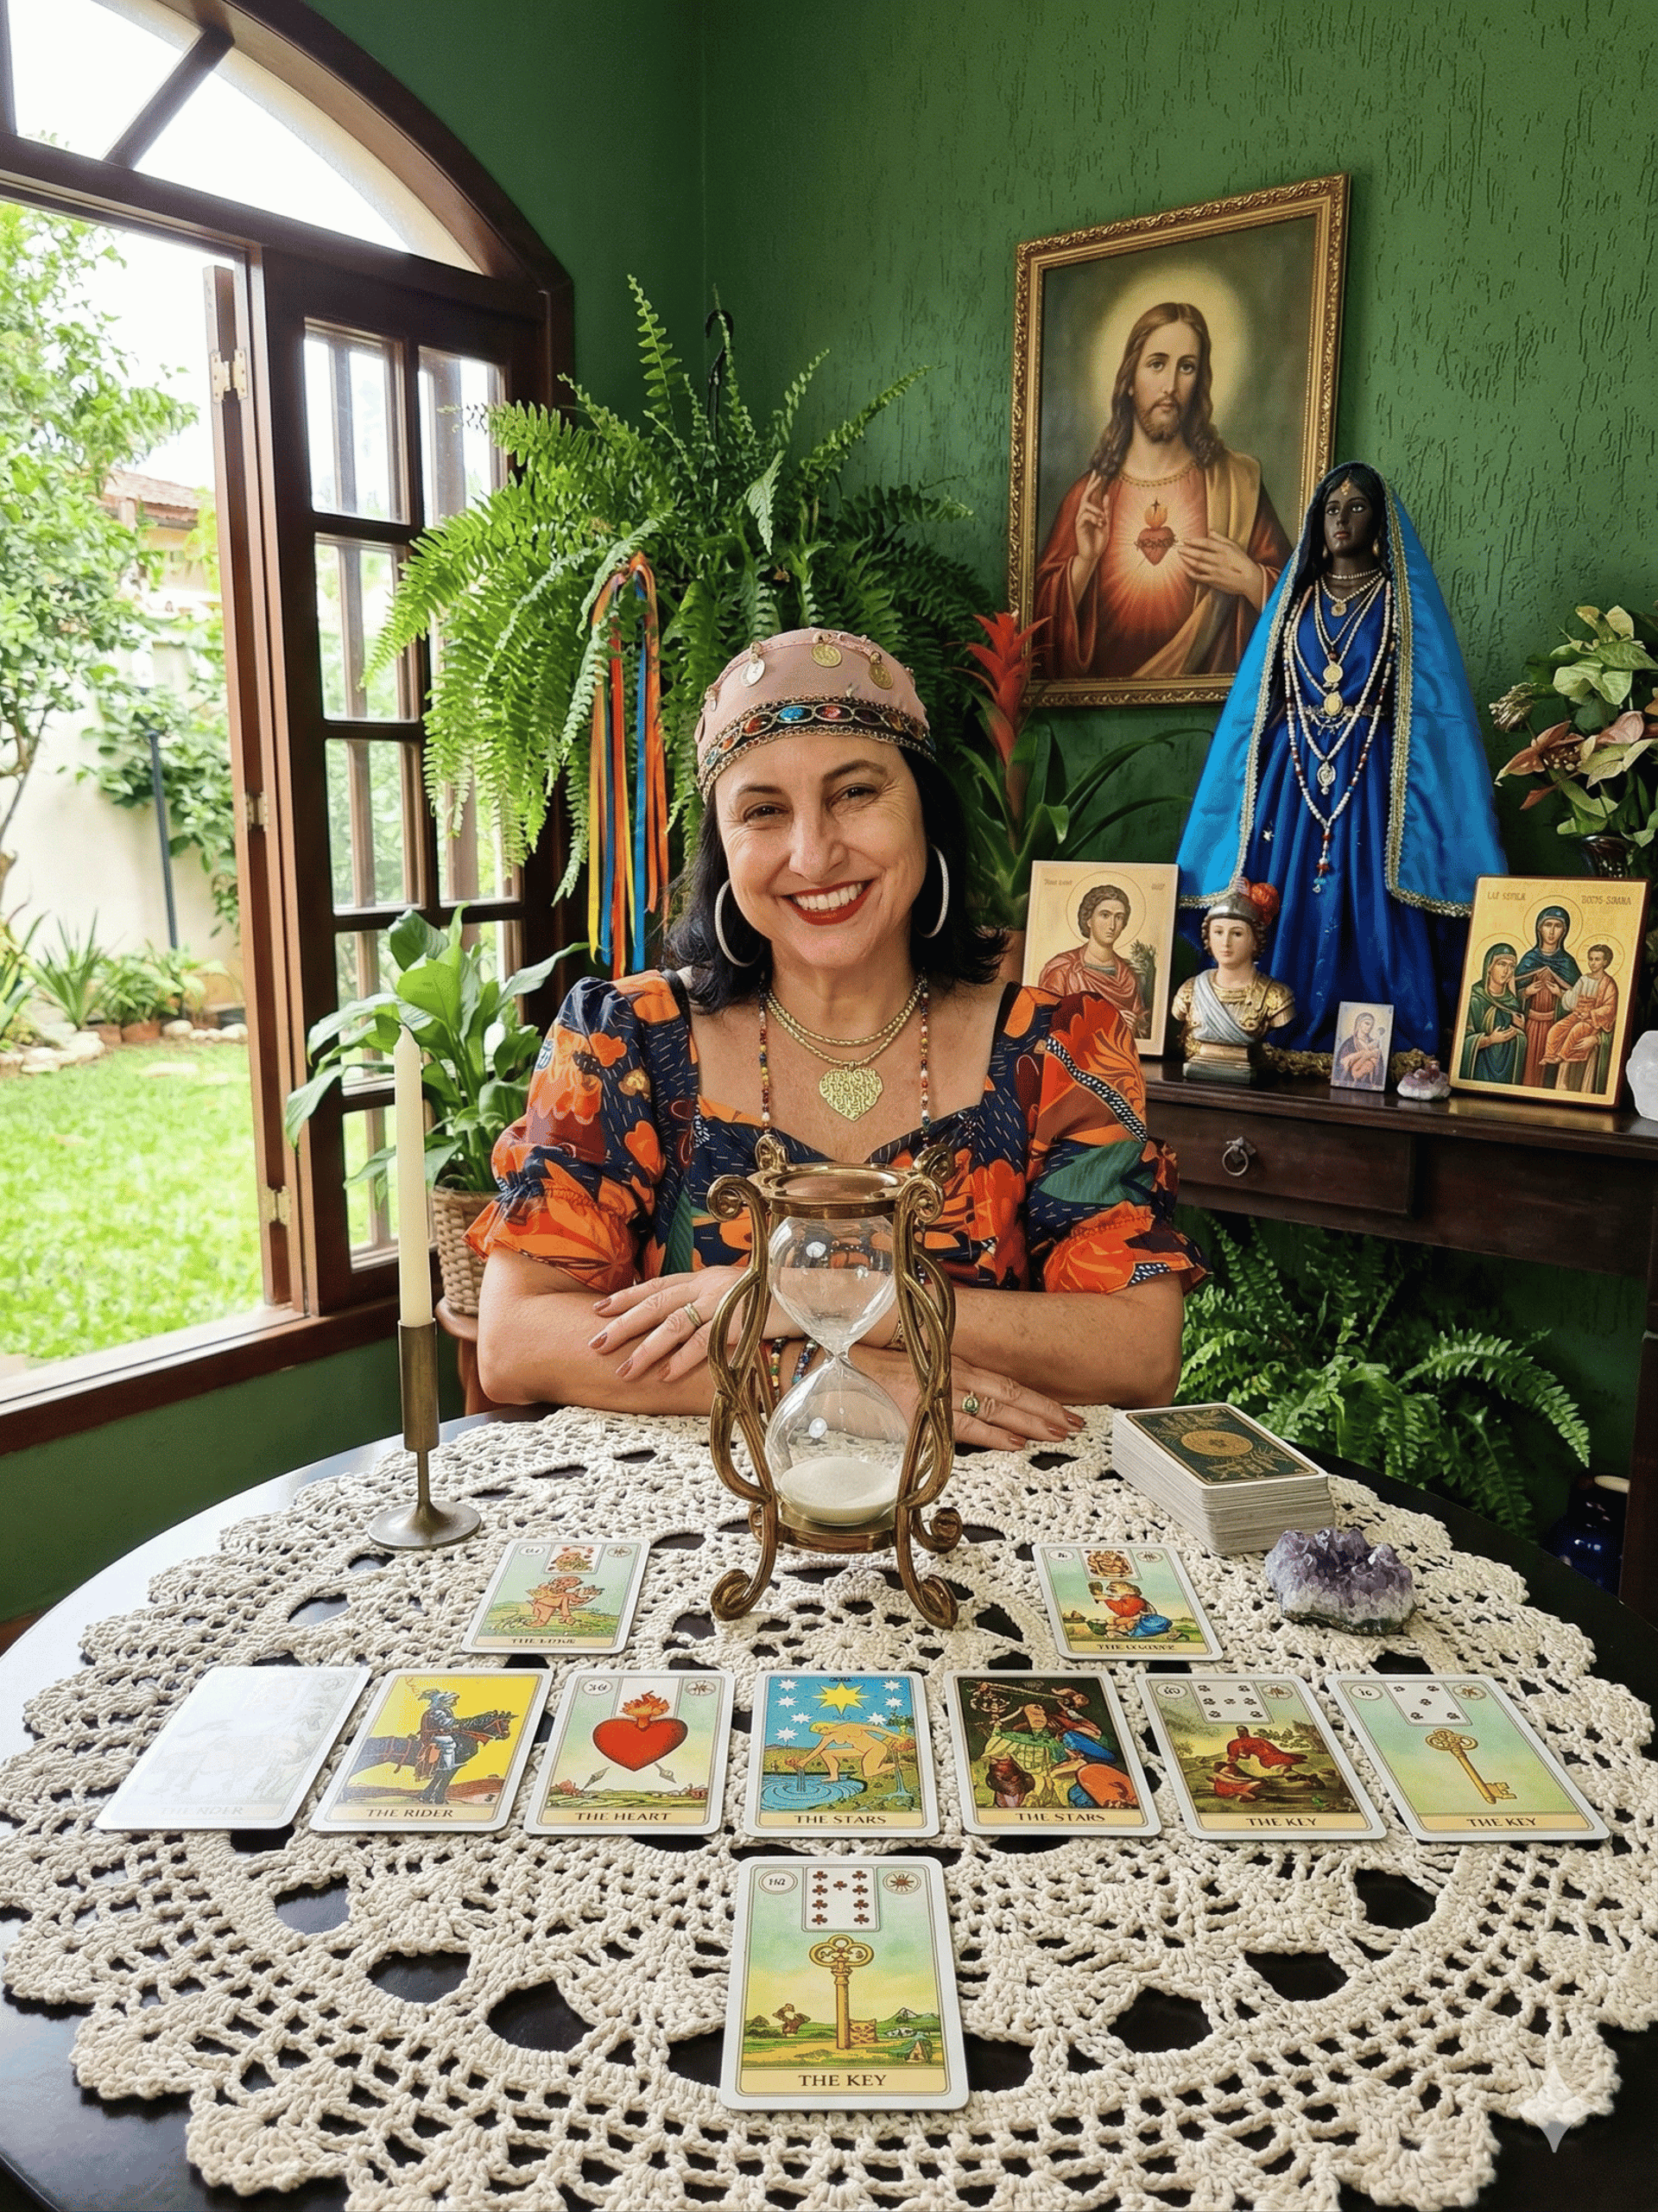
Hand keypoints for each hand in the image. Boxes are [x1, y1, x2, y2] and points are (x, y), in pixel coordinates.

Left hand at [589, 1267, 777, 1384]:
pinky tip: (666, 1375)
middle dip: (623, 1325)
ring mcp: (723, 1301)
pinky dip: (683, 1360)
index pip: (657, 1285)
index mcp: (703, 1277)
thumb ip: (705, 1301)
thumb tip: (677, 1321)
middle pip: (656, 1304)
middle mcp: (708, 1285)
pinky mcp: (739, 1321)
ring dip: (647, 1349)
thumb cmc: (771, 1299)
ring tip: (625, 1370)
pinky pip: (705, 1342)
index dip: (626, 1296)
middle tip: (595, 1343)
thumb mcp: (732, 1292)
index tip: (599, 1310)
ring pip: (674, 1325)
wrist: (811, 1296)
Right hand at [854, 1346, 1082, 1451]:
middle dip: (1046, 1411)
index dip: (1038, 1399)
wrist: (829, 1368)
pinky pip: (965, 1425)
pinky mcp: (921, 1411)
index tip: (1064, 1412)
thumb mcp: (914, 1378)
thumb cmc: (869, 1375)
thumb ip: (943, 1392)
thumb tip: (973, 1413)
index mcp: (952, 1364)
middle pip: (1010, 1394)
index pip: (1005, 1383)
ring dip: (1031, 1422)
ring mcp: (938, 1391)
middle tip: (1075, 1425)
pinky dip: (994, 1434)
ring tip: (1058, 1434)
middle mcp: (951, 1373)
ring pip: (996, 1407)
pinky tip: (1016, 1443)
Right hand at [1072, 474, 1109, 568]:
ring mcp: (1081, 519)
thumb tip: (1105, 494)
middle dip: (1092, 485)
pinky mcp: (1079, 526)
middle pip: (1086, 495)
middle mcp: (1085, 513)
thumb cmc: (1099, 541)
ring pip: (1085, 505)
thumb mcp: (1107, 523)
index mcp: (1092, 512)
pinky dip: (1094, 517)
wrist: (1093, 555)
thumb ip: (1106, 510)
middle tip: (1098, 475)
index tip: (1098, 473)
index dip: (1095, 484)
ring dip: (1097, 510)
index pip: (1092, 495)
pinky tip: (1099, 524)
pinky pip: (1085, 515)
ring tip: (1103, 520)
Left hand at [1176, 532, 1265, 604]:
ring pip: (1197, 564)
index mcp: (1224, 550)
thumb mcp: (1234, 546)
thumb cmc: (1242, 562)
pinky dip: (1190, 573)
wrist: (1249, 580)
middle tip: (1178, 547)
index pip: (1206, 543)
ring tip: (1180, 555)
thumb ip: (1221, 538)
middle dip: (1187, 550)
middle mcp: (1219, 560)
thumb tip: (1210, 530)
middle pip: (1199, 554)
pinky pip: (1198, 577)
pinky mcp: (1213, 581)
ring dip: (1187, 559)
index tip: (1185, 539)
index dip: (1194, 541)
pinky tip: (1185, 569)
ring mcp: (1215, 571)